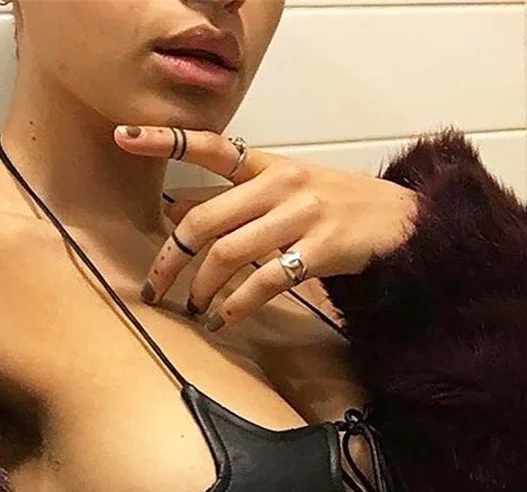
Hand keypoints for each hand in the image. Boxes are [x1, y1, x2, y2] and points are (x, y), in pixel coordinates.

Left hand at [114, 125, 418, 331]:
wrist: (402, 221)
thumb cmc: (337, 206)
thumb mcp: (285, 190)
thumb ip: (234, 199)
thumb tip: (176, 209)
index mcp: (269, 165)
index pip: (211, 147)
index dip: (165, 140)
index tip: (123, 136)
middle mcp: (280, 185)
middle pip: (204, 220)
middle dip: (170, 259)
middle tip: (155, 288)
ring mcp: (301, 216)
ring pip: (228, 254)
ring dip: (201, 288)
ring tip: (193, 309)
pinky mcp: (320, 250)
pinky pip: (265, 281)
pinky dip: (237, 305)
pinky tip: (225, 321)